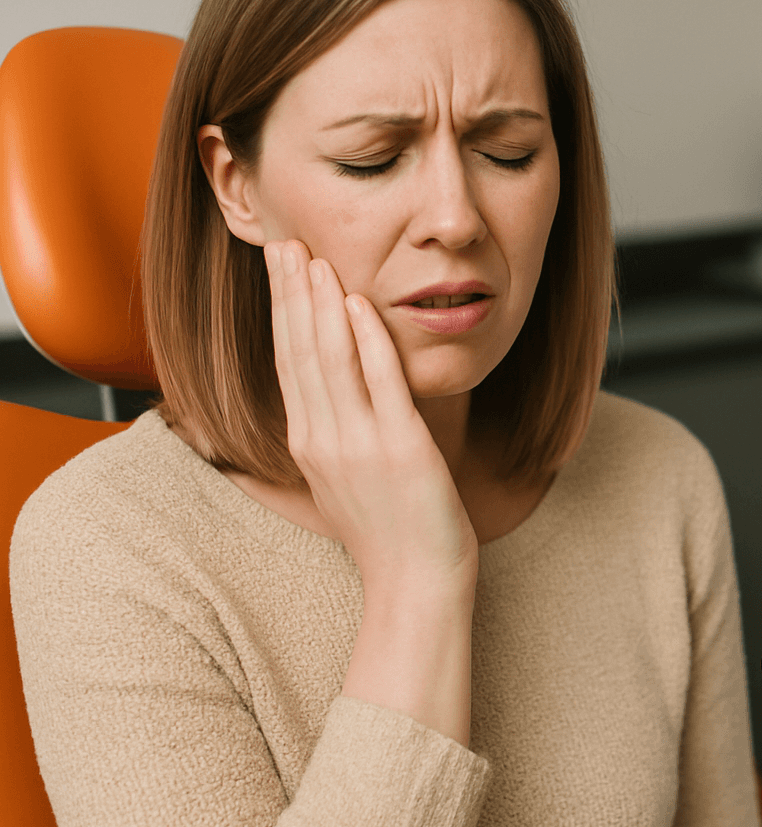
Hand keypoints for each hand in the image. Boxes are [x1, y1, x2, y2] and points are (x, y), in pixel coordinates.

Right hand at [265, 240, 477, 590]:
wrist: (416, 585)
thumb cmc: (392, 532)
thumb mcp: (348, 477)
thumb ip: (337, 432)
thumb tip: (335, 392)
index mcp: (309, 444)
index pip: (288, 363)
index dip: (282, 312)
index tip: (280, 268)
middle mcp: (323, 440)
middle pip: (298, 352)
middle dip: (290, 294)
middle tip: (283, 242)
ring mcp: (358, 444)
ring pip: (329, 360)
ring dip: (320, 304)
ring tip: (314, 258)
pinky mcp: (399, 449)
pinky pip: (379, 383)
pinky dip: (367, 339)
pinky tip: (359, 303)